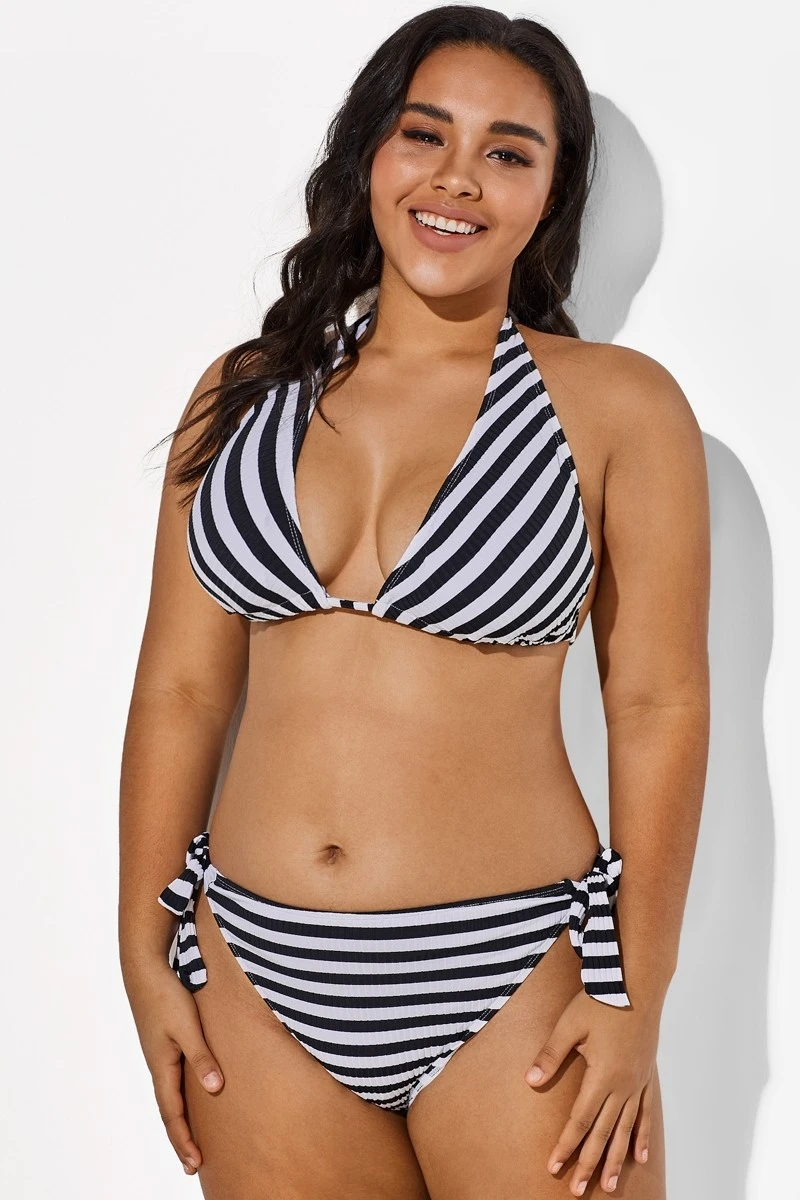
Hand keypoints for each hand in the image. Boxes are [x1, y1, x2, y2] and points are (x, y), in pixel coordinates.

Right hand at [123, 957, 224, 1175]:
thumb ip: (201, 1056)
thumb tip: (215, 1088)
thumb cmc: (167, 996)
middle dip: (181, 1139)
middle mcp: (159, 1067)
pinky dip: (181, 1098)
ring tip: (192, 1140)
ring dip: (180, 1121)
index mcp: (163, 1068)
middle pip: (169, 1112)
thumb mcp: (188, 1026)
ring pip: (170, 1097)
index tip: (194, 1164)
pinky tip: (191, 1097)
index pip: (173, 1114)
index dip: (184, 1140)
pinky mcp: (165, 1045)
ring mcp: (160, 1057)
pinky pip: (173, 1081)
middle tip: (193, 1166)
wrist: (145, 971)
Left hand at [524, 989, 657, 1194]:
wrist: (637, 984)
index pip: (580, 1121)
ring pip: (626, 1130)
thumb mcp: (569, 1025)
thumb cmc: (601, 1001)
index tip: (554, 1167)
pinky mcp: (646, 1075)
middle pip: (603, 1133)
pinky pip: (645, 1113)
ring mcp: (637, 1083)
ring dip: (616, 1158)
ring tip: (610, 1185)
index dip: (566, 1146)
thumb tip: (530, 1080)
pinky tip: (641, 1156)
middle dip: (590, 1163)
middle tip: (578, 1189)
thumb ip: (551, 1054)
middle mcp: (622, 1086)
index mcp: (601, 1077)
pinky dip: (642, 1136)